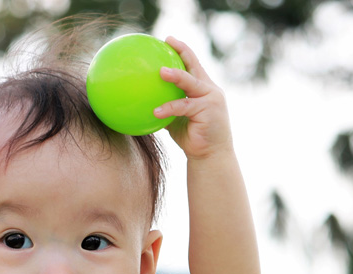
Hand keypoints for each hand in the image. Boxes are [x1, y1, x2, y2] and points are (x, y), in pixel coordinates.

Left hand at [153, 37, 231, 160]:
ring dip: (176, 76)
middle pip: (195, 66)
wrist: (210, 155)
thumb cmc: (192, 137)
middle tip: (167, 41)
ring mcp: (210, 99)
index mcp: (203, 89)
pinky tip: (155, 111)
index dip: (182, 50)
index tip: (168, 40)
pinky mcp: (207, 110)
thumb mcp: (176, 120)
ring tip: (161, 72)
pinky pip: (184, 107)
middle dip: (182, 51)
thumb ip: (167, 106)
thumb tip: (142, 101)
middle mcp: (209, 90)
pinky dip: (169, 108)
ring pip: (190, 83)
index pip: (193, 64)